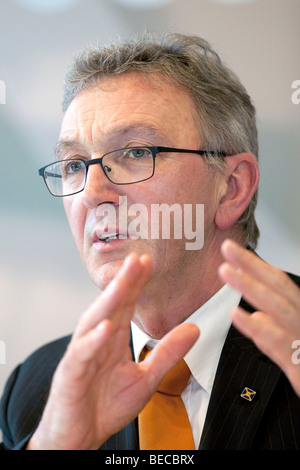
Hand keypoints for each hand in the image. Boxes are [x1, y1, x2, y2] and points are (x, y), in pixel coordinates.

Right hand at [27, 253, 198, 449]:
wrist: (79, 436)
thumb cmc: (105, 405)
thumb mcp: (146, 378)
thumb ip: (167, 353)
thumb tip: (194, 329)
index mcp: (113, 339)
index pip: (126, 305)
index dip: (137, 283)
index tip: (149, 261)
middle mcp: (97, 340)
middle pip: (111, 306)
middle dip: (125, 281)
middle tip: (138, 258)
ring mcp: (83, 354)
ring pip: (94, 321)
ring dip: (108, 301)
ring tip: (123, 282)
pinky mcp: (71, 373)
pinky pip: (82, 354)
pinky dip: (93, 340)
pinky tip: (105, 327)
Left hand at [218, 239, 299, 396]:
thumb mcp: (291, 341)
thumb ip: (277, 326)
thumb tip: (257, 312)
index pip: (279, 284)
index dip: (255, 264)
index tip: (232, 250)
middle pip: (281, 290)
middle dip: (252, 267)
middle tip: (226, 250)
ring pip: (282, 311)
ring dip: (253, 290)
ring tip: (228, 274)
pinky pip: (282, 348)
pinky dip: (261, 330)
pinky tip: (240, 316)